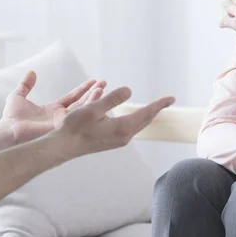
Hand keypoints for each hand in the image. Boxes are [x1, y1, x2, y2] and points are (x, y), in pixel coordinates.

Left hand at [0, 71, 105, 144]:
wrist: (8, 131)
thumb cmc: (11, 118)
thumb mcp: (18, 96)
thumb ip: (26, 85)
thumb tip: (32, 72)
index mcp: (53, 110)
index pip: (72, 98)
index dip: (83, 89)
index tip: (93, 81)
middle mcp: (60, 116)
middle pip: (81, 103)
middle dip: (93, 92)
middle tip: (103, 82)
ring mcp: (63, 122)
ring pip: (83, 108)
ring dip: (94, 98)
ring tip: (103, 87)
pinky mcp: (63, 126)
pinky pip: (79, 115)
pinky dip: (89, 106)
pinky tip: (97, 97)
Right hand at [56, 87, 174, 156]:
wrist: (64, 146)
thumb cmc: (75, 127)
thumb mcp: (93, 109)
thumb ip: (112, 99)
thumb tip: (129, 90)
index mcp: (122, 128)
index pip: (146, 113)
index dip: (159, 104)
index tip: (171, 98)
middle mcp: (124, 136)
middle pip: (145, 121)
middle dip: (156, 110)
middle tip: (166, 101)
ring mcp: (118, 140)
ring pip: (138, 125)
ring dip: (146, 115)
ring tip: (154, 107)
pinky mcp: (112, 141)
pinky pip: (130, 128)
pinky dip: (136, 120)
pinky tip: (135, 116)